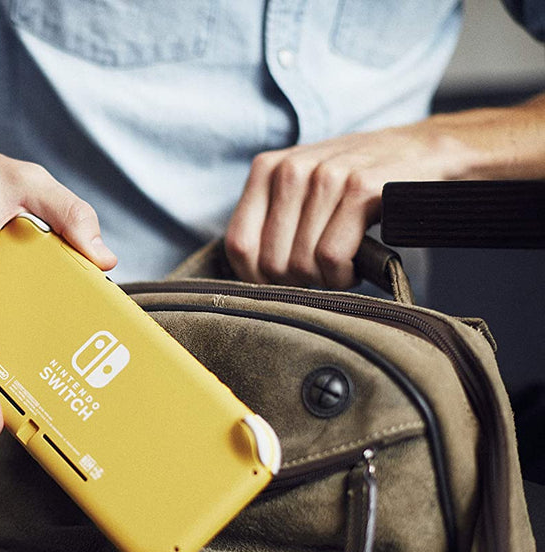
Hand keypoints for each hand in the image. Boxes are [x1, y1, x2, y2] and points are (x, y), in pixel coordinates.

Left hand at [224, 122, 477, 288]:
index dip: (255, 277)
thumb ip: (272, 220)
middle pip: (269, 260)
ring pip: (300, 262)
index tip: (281, 284)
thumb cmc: (360, 183)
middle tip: (322, 275)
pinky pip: (331, 256)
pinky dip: (343, 275)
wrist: (427, 153)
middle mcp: (291, 169)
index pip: (238, 243)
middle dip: (296, 282)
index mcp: (268, 169)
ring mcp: (326, 176)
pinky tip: (355, 266)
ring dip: (324, 280)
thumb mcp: (305, 190)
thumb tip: (248, 273)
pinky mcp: (361, 189)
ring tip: (342, 268)